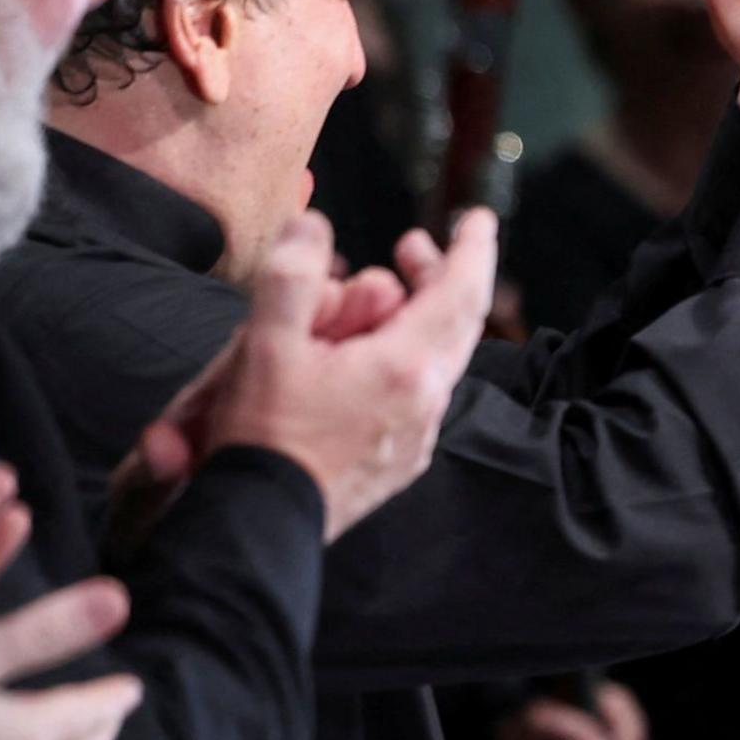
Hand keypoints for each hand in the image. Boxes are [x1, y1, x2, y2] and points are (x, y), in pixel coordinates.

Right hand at [163, 211, 492, 541]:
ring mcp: (418, 435)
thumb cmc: (264, 435)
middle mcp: (427, 401)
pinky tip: (358, 356)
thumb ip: (291, 276)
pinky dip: (395, 359)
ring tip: (372, 297)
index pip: (462, 293)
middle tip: (411, 246)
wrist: (263, 522)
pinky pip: (412, 394)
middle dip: (434, 276)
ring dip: (407, 320)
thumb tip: (313, 226)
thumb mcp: (266, 345)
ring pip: (430, 360)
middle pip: (452, 324)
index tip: (476, 218)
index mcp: (407, 368)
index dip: (472, 249)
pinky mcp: (401, 459)